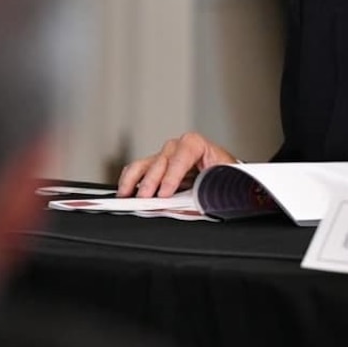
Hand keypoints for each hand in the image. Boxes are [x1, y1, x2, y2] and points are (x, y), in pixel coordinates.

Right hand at [116, 132, 236, 197]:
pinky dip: (129, 180)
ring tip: (127, 195)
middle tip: (147, 198)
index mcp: (200, 147)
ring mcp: (166, 159)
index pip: (186, 150)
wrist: (222, 182)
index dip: (174, 171)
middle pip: (163, 158)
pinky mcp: (156, 170)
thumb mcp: (221, 184)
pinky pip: (138, 171)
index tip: (167, 191)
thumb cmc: (223, 180)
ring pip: (146, 163)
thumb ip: (210, 190)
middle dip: (153, 180)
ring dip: (136, 179)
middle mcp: (180, 149)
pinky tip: (125, 192)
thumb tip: (200, 199)